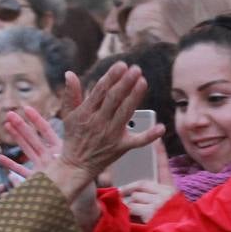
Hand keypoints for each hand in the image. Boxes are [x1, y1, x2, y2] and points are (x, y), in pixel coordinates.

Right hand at [2, 63, 164, 200]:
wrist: (76, 166)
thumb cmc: (73, 137)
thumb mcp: (68, 115)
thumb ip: (70, 94)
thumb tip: (70, 73)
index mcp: (86, 113)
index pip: (100, 91)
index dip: (111, 77)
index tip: (121, 65)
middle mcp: (99, 122)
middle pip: (114, 99)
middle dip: (125, 83)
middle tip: (136, 69)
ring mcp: (111, 135)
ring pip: (125, 113)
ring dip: (135, 97)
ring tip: (143, 82)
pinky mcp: (121, 147)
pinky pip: (138, 141)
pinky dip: (150, 135)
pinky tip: (162, 127)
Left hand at [120, 141, 175, 222]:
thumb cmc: (169, 226)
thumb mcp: (165, 209)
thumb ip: (153, 198)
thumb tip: (133, 194)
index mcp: (171, 190)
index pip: (164, 168)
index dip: (161, 154)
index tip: (158, 141)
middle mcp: (166, 193)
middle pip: (140, 186)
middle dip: (130, 194)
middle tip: (125, 200)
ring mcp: (159, 202)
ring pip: (134, 198)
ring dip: (130, 208)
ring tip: (136, 218)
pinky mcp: (152, 211)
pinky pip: (132, 208)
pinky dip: (130, 215)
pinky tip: (137, 222)